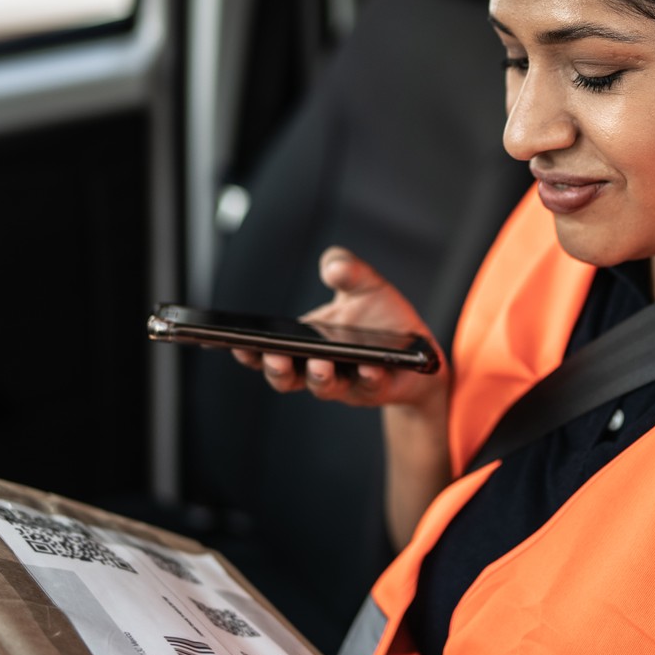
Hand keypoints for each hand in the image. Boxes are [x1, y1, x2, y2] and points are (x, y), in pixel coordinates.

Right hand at [233, 247, 447, 411]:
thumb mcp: (365, 284)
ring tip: (320, 363)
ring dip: (318, 376)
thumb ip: (348, 269)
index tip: (234, 343)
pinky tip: (369, 367)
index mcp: (305, 342)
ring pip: (322, 387)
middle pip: (285, 377)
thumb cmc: (381, 317)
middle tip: (275, 356)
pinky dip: (367, 377)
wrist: (419, 348)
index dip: (249, 352)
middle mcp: (318, 367)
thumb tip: (332, 265)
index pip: (266, 351)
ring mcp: (346, 382)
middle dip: (276, 369)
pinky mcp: (375, 389)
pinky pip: (368, 387)